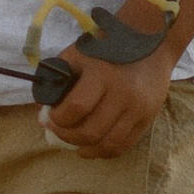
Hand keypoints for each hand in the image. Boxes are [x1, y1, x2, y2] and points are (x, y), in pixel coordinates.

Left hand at [44, 46, 175, 159]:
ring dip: (86, 149)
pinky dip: (106, 151)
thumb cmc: (106, 47)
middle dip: (67, 137)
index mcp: (102, 74)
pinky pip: (125, 145)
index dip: (57, 119)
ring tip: (75, 145)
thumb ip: (58, 80)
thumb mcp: (77, 55)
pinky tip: (94, 148)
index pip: (76, 108)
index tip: (51, 117)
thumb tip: (44, 114)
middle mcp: (123, 94)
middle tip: (59, 131)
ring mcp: (138, 109)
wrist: (149, 41)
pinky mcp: (148, 118)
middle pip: (91, 132)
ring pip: (108, 145)